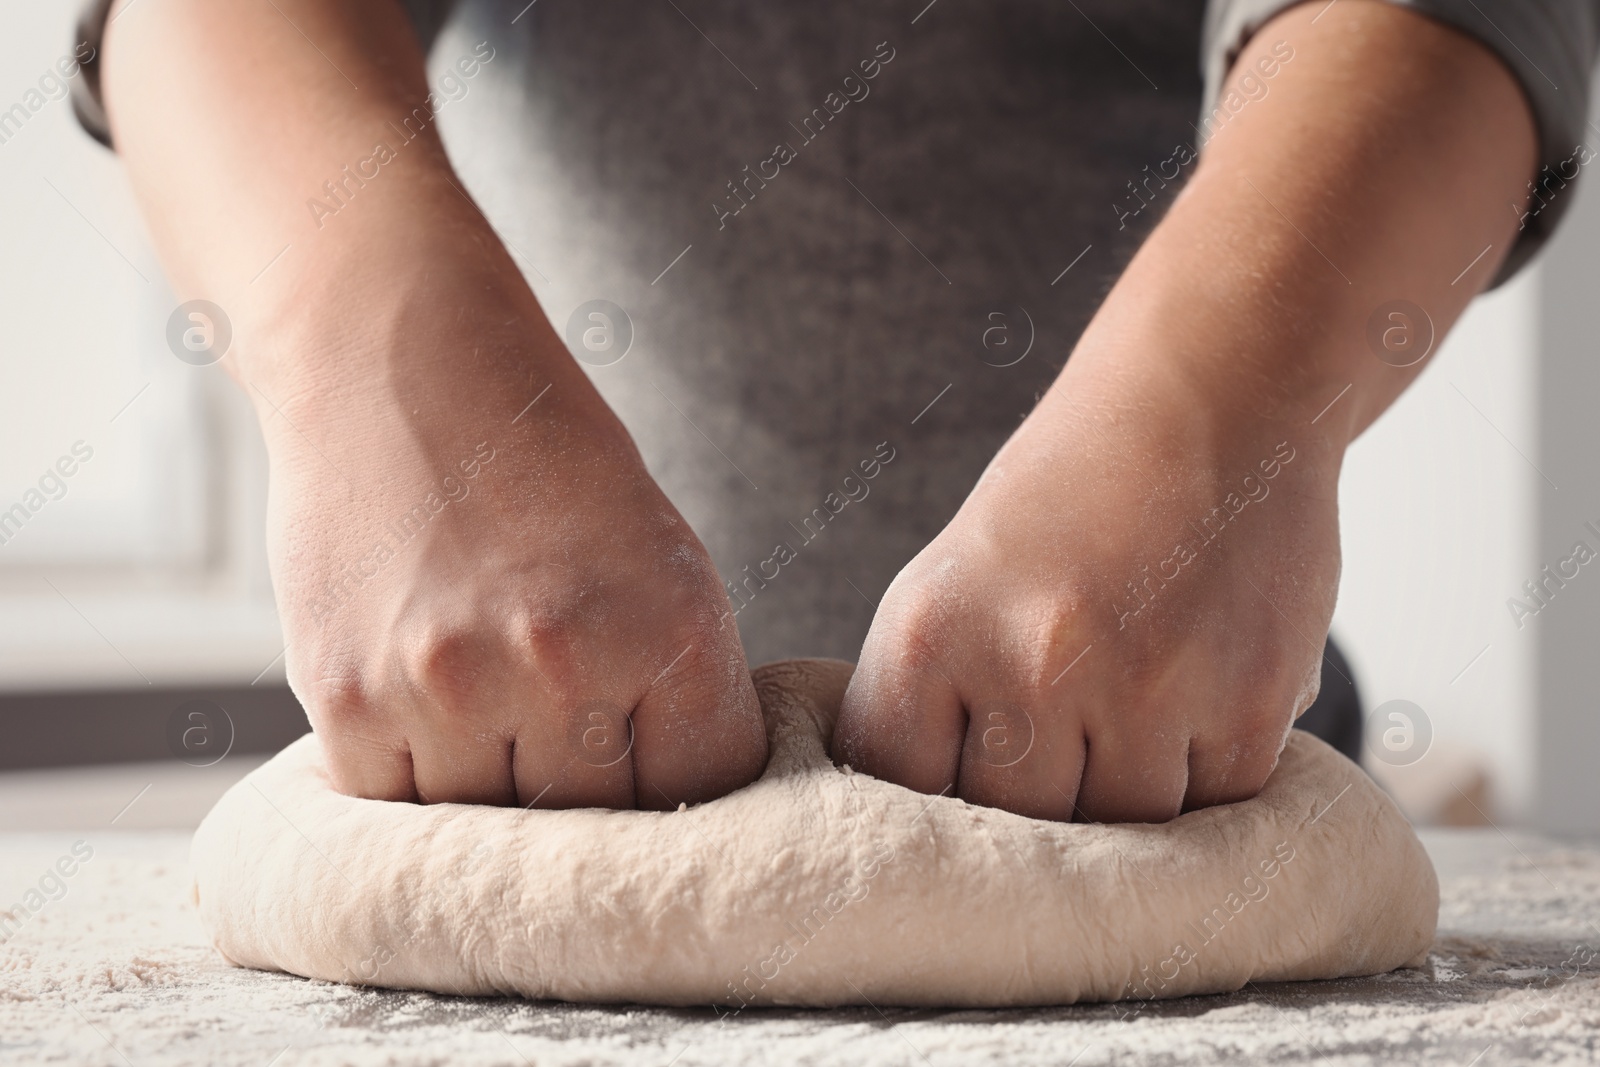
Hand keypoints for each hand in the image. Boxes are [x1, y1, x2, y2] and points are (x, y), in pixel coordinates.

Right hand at [253, 283, 765, 809]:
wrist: (401, 367)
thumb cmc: (546, 465)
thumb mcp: (660, 559)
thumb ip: (677, 691)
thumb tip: (668, 824)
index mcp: (668, 627)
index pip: (704, 789)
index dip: (682, 786)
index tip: (650, 763)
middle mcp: (564, 664)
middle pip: (596, 828)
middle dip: (585, 794)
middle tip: (555, 727)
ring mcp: (449, 688)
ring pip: (490, 833)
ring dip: (491, 790)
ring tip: (482, 694)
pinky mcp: (348, 700)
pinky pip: (394, 811)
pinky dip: (410, 778)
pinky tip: (419, 697)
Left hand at [833, 383, 1339, 822]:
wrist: (1211, 396)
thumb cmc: (1069, 499)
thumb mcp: (954, 580)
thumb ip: (928, 705)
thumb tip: (931, 844)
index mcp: (933, 628)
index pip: (901, 787)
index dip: (934, 798)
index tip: (967, 779)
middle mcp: (1030, 662)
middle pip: (1014, 829)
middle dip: (1040, 800)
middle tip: (1070, 736)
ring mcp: (1144, 688)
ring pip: (1121, 835)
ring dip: (1129, 794)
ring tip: (1138, 703)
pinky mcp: (1247, 703)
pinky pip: (1213, 808)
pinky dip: (1205, 772)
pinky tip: (1198, 691)